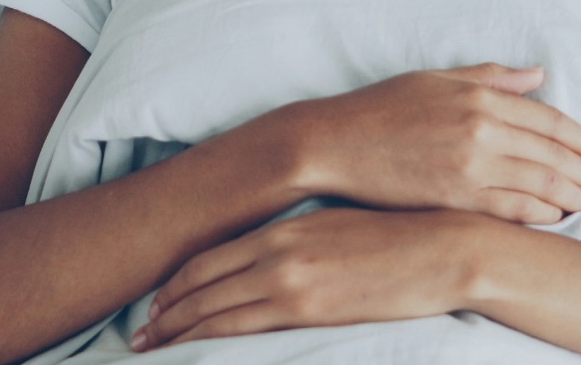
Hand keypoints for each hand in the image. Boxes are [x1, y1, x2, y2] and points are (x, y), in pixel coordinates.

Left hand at [129, 207, 488, 351]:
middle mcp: (276, 250)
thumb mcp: (337, 229)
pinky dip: (206, 342)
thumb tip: (273, 261)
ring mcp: (288, 280)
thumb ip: (298, 243)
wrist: (442, 248)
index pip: (209, 257)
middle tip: (138, 335)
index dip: (176, 283)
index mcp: (282, 228)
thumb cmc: (399, 240)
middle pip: (199, 285)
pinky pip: (239, 330)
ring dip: (174, 332)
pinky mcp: (307, 309)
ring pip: (211, 311)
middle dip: (163, 313)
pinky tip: (190, 353)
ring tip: (150, 349)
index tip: (155, 302)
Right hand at [283, 62, 580, 223]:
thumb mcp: (438, 79)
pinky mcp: (454, 196)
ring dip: (576, 195)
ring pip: (540, 183)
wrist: (334, 143)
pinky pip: (511, 209)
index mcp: (480, 96)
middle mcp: (482, 128)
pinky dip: (541, 215)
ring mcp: (470, 165)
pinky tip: (559, 219)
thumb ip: (492, 77)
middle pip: (554, 153)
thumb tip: (538, 75)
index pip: (549, 120)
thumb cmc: (382, 108)